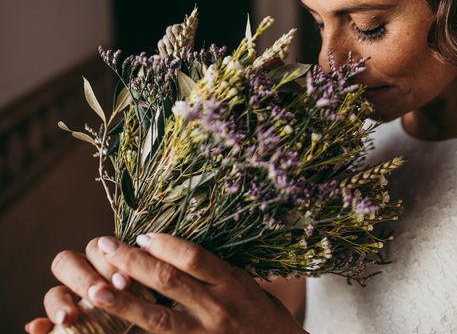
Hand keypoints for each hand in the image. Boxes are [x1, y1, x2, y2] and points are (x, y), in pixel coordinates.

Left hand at [25, 234, 306, 333]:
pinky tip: (108, 328)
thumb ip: (211, 269)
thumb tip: (166, 247)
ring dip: (122, 301)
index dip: (164, 244)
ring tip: (94, 287)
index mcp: (231, 283)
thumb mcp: (242, 281)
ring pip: (156, 317)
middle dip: (133, 262)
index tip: (141, 235)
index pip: (194, 258)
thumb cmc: (258, 311)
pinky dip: (132, 332)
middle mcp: (216, 308)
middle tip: (105, 244)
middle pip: (168, 281)